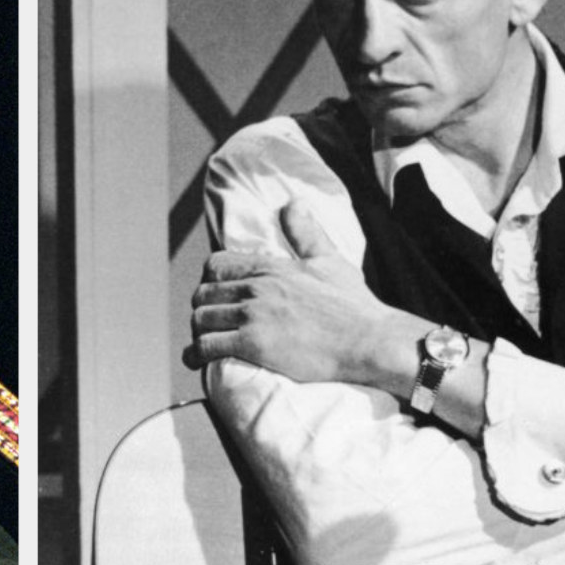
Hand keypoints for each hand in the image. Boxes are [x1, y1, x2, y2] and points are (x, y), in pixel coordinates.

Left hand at [186, 201, 413, 383]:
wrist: (368, 341)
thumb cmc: (354, 305)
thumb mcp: (328, 260)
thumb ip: (306, 232)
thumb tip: (293, 203)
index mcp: (270, 267)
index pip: (216, 265)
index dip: (210, 281)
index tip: (216, 295)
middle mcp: (256, 288)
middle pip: (203, 294)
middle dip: (203, 308)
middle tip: (211, 322)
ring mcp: (252, 316)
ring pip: (200, 320)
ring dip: (199, 332)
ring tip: (204, 342)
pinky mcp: (252, 345)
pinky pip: (206, 346)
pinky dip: (196, 355)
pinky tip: (198, 361)